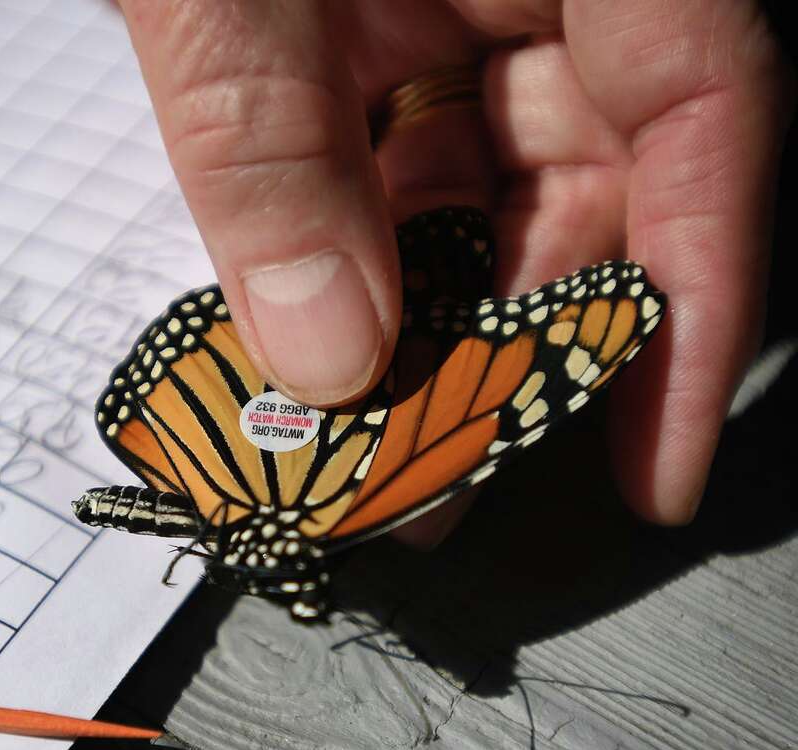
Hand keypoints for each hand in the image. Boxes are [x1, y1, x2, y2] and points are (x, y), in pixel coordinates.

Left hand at [119, 0, 792, 529]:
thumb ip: (265, 139)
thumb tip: (325, 353)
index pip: (699, 114)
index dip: (693, 304)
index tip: (649, 465)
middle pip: (587, 190)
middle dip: (516, 353)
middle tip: (442, 486)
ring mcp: (458, 1)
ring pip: (487, 196)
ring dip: (432, 328)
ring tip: (371, 450)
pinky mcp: (377, 31)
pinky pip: (401, 165)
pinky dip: (365, 262)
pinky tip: (324, 348)